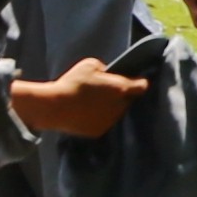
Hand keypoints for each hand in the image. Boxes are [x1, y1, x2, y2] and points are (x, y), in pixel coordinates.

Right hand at [12, 59, 147, 139]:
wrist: (55, 107)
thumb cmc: (73, 82)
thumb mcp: (90, 65)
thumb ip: (104, 68)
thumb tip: (107, 74)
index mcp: (121, 88)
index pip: (141, 86)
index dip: (140, 83)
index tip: (139, 81)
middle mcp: (119, 107)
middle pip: (128, 101)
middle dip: (123, 96)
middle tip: (109, 91)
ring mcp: (110, 121)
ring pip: (116, 113)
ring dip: (112, 108)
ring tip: (96, 102)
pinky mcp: (99, 132)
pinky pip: (104, 122)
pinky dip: (100, 118)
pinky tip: (88, 112)